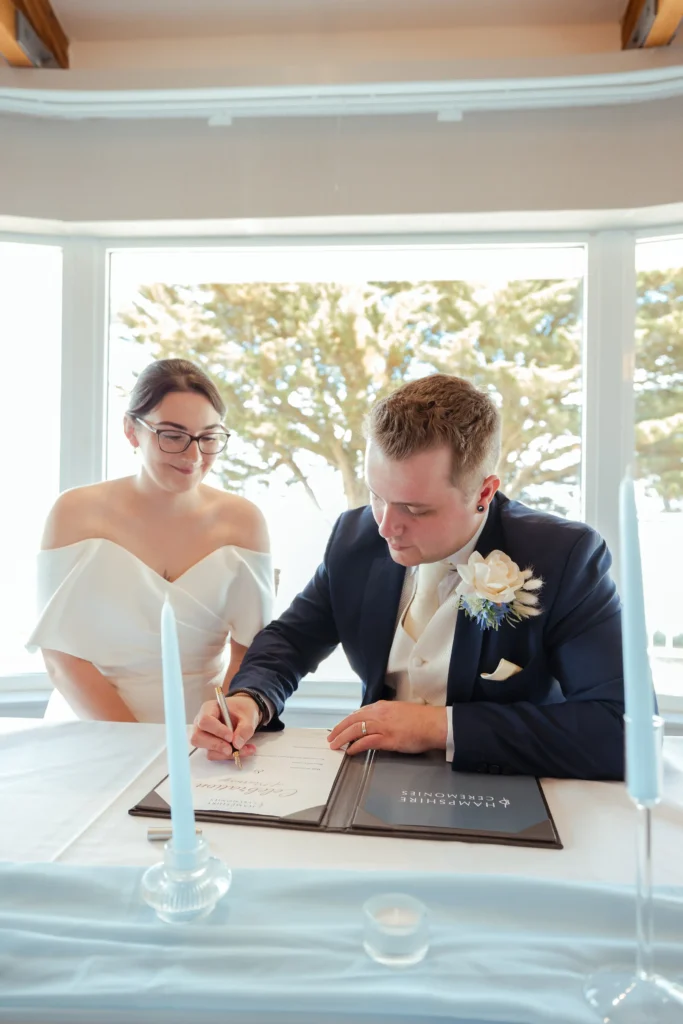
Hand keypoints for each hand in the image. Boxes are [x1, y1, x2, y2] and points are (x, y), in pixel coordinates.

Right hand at [191, 694, 260, 761]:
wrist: (244, 715)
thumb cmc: (242, 710)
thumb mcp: (248, 716)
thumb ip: (245, 729)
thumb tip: (237, 745)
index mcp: (209, 709)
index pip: (205, 720)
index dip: (216, 730)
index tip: (230, 736)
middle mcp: (202, 723)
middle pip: (198, 737)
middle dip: (216, 745)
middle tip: (232, 748)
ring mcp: (204, 736)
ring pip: (207, 750)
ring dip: (225, 753)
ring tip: (245, 749)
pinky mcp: (210, 746)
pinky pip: (215, 755)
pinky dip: (228, 756)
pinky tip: (242, 750)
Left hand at [327, 700, 447, 755]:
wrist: (434, 724)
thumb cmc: (421, 719)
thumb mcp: (400, 711)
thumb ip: (387, 715)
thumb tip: (379, 723)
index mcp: (382, 706)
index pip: (359, 712)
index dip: (347, 721)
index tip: (341, 727)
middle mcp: (379, 714)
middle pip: (352, 720)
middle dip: (339, 729)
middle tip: (331, 737)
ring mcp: (382, 726)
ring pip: (355, 730)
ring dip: (342, 738)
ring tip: (335, 745)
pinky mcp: (387, 739)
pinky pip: (366, 742)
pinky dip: (355, 746)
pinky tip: (349, 751)